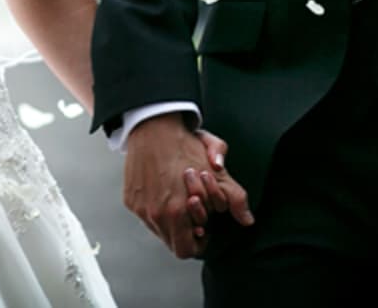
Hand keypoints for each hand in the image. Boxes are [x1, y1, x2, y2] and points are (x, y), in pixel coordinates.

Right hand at [123, 114, 250, 258]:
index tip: (202, 228)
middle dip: (186, 229)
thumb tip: (247, 219)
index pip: (185, 250)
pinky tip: (165, 191)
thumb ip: (235, 198)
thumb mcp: (217, 172)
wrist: (154, 127)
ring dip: (171, 220)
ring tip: (178, 198)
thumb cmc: (184, 146)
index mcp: (175, 212)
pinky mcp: (130, 199)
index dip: (198, 243)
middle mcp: (153, 214)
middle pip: (173, 241)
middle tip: (193, 210)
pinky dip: (157, 209)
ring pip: (158, 230)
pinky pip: (145, 216)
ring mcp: (139, 207)